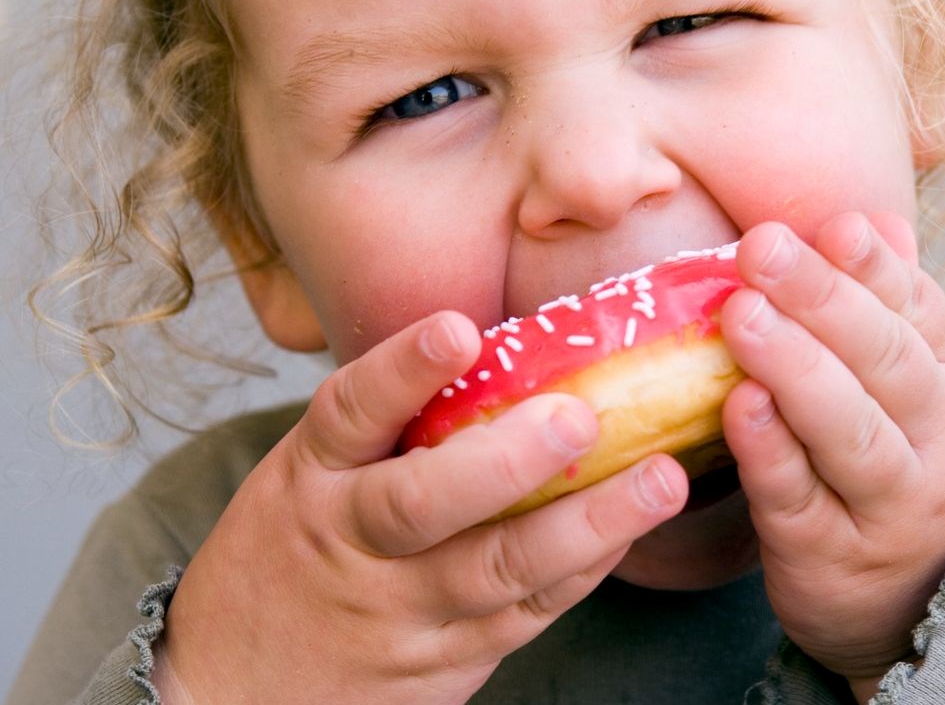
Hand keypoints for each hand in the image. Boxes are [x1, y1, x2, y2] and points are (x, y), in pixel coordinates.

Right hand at [153, 311, 687, 704]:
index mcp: (311, 478)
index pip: (350, 412)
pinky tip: (631, 530)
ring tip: (658, 480)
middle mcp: (352, 542)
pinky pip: (525, 614)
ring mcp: (400, 611)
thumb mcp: (307, 477)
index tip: (459, 328)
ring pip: (497, 569)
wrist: (234, 693)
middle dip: (507, 461)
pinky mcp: (446, 663)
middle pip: (423, 502)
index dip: (403, 370)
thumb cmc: (291, 555)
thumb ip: (387, 426)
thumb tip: (504, 344)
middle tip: (580, 419)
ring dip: (586, 524)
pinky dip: (582, 571)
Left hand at [720, 212, 944, 690]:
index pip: (916, 309)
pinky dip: (772, 455)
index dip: (872, 266)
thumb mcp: (931, 384)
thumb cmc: (914, 465)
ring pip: (851, 432)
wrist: (936, 603)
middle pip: (886, 360)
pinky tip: (739, 409)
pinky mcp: (833, 557)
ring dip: (795, 369)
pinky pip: (801, 502)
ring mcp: (892, 503)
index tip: (830, 226)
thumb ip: (896, 306)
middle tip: (761, 248)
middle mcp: (939, 439)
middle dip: (823, 299)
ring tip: (741, 315)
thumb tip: (869, 219)